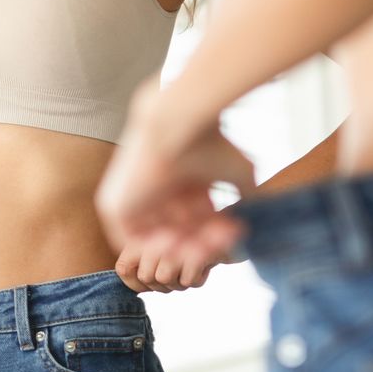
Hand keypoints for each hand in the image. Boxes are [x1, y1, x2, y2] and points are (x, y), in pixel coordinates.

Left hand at [96, 79, 255, 281]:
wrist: (177, 123)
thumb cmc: (210, 142)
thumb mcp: (238, 170)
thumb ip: (246, 194)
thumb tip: (258, 215)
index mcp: (179, 182)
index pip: (195, 221)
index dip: (214, 233)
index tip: (234, 232)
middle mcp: (156, 191)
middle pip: (178, 233)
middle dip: (201, 243)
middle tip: (222, 241)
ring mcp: (133, 199)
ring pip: (158, 239)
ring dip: (183, 248)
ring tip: (204, 245)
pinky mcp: (114, 207)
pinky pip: (132, 242)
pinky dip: (156, 248)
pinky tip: (177, 240)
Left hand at [114, 236, 221, 293]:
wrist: (223, 229)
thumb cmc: (188, 242)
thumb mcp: (161, 252)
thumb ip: (143, 267)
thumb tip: (138, 288)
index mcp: (140, 233)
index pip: (124, 269)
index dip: (135, 283)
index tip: (150, 285)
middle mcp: (152, 234)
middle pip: (147, 277)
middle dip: (163, 283)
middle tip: (179, 271)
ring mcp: (174, 240)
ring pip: (166, 280)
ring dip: (180, 281)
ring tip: (190, 265)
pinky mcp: (195, 251)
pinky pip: (188, 281)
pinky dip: (197, 278)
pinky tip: (203, 265)